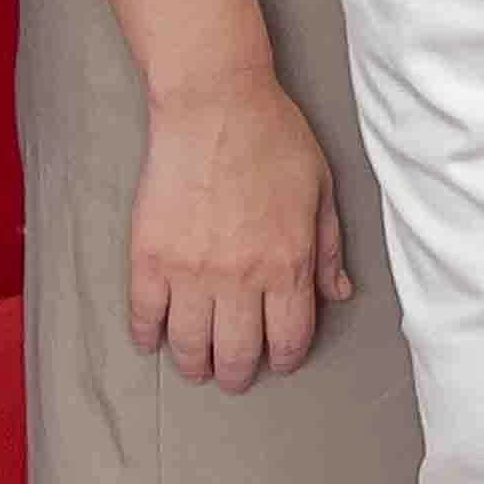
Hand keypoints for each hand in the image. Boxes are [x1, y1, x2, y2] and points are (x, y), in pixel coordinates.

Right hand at [129, 69, 348, 390]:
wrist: (215, 107)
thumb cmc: (275, 139)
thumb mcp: (322, 190)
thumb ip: (329, 248)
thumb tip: (339, 292)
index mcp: (288, 263)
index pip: (289, 337)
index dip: (285, 358)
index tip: (279, 361)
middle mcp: (240, 278)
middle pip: (236, 353)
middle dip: (238, 373)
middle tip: (235, 376)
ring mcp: (190, 272)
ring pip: (189, 345)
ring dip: (194, 365)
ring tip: (198, 367)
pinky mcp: (149, 259)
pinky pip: (144, 317)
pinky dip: (148, 337)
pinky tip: (155, 340)